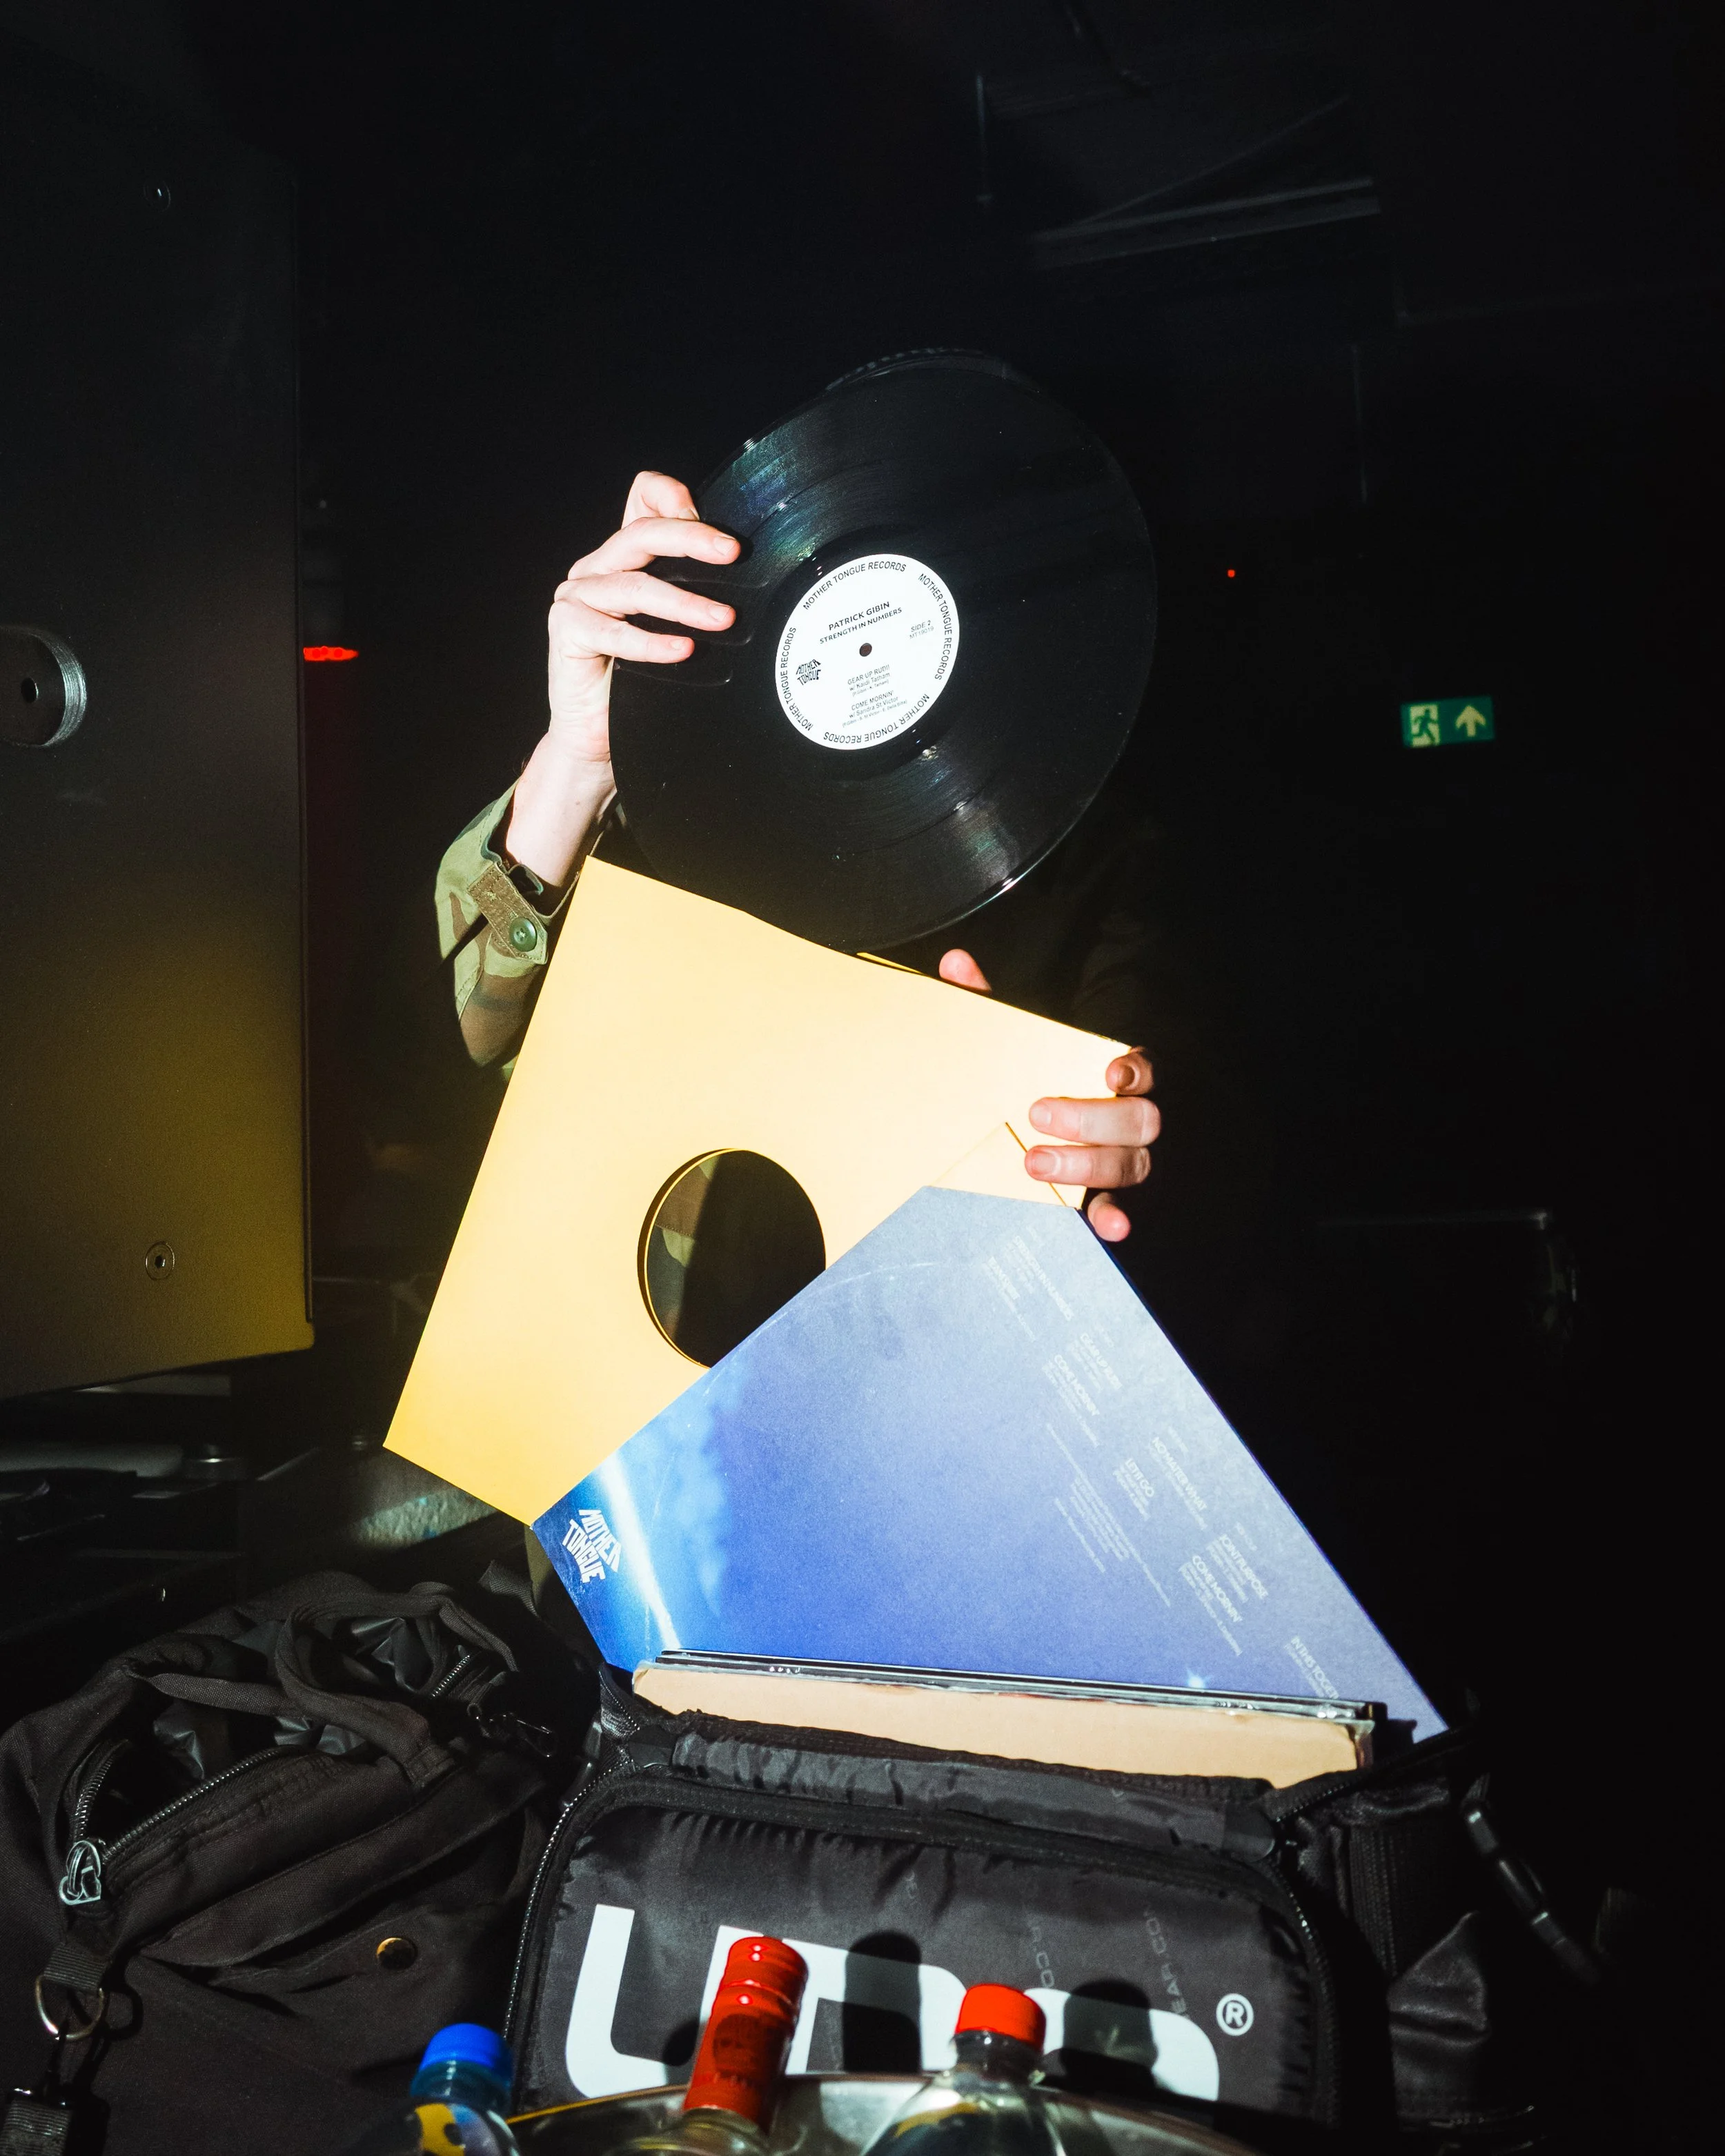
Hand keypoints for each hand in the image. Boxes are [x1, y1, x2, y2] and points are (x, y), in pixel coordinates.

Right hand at [544, 470, 739, 767]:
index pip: (641, 499)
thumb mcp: (674, 627)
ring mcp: (576, 596)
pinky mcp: (566, 630)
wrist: (598, 734)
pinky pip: (613, 632)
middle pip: (641, 534)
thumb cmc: (640, 682)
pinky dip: (651, 643)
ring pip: (635, 586)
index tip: (714, 524)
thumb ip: (693, 589)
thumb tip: (739, 567)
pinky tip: (683, 650)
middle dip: (691, 540)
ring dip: (685, 603)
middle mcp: (596, 568)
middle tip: (732, 553)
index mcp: (622, 556)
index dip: (671, 497)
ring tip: (723, 619)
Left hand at [939, 949, 1157, 1243]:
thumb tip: (955, 964)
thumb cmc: (1032, 1070)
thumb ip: (989, 1002)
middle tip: (1038, 1113)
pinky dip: (1114, 1216)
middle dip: (1092, 1121)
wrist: (1030, 1117)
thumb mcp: (1011, 1037)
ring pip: (1132, 1164)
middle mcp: (1132, 1114)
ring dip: (1086, 1166)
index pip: (1146, 1068)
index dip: (1136, 1072)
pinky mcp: (1108, 1191)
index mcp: (1119, 1072)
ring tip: (1033, 1162)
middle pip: (1140, 1120)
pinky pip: (1118, 1205)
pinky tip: (1108, 1225)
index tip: (1110, 1074)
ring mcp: (1126, 1155)